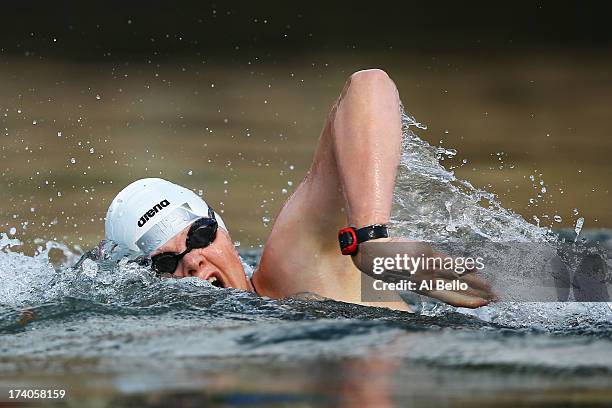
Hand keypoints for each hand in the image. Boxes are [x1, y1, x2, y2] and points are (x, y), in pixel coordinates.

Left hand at [352, 237, 495, 307]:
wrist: (371, 250)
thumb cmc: (386, 263)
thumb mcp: (403, 276)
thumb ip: (421, 278)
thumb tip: (439, 278)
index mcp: (421, 289)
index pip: (449, 298)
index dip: (466, 302)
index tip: (482, 305)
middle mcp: (426, 281)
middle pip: (457, 291)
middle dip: (477, 296)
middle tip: (496, 299)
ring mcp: (426, 268)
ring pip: (456, 277)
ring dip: (476, 282)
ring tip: (492, 287)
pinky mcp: (425, 254)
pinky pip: (447, 261)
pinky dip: (461, 264)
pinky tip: (475, 266)